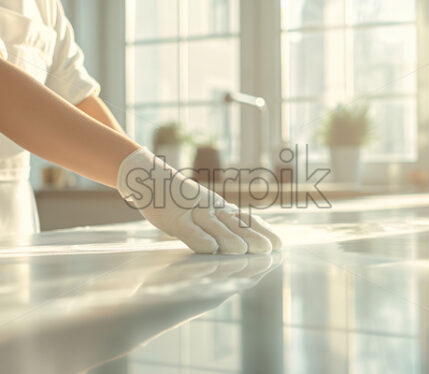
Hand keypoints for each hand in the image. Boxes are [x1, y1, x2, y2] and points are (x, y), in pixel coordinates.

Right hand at [117, 148, 282, 253]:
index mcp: (220, 208)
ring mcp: (192, 211)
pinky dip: (199, 238)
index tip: (280, 243)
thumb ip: (222, 226)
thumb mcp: (203, 211)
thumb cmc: (179, 199)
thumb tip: (244, 243)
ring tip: (243, 250)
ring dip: (229, 238)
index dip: (262, 231)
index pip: (245, 219)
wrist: (148, 177)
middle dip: (252, 236)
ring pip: (213, 226)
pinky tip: (210, 249)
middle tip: (269, 249)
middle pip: (234, 223)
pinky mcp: (173, 218)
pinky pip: (188, 229)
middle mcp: (211, 207)